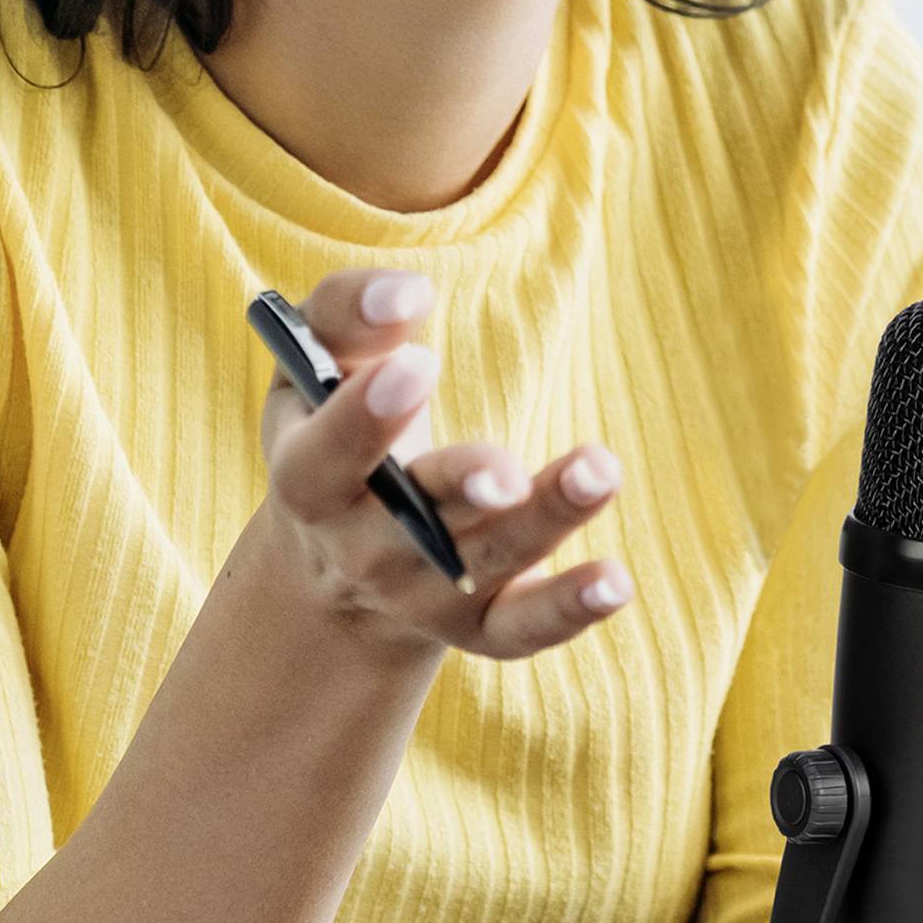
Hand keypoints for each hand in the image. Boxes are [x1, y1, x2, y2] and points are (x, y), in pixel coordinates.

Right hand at [255, 265, 631, 662]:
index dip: (365, 418)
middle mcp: (360, 550)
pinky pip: (521, 628)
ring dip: (545, 520)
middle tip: (505, 474)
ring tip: (599, 471)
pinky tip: (615, 580)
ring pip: (486, 561)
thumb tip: (409, 294)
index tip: (419, 362)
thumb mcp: (316, 363)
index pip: (325, 458)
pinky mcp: (479, 625)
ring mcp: (421, 593)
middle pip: (410, 527)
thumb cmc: (331, 421)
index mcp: (307, 481)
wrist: (335, 560)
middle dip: (461, 488)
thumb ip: (346, 312)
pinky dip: (568, 609)